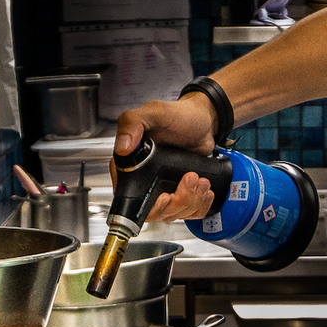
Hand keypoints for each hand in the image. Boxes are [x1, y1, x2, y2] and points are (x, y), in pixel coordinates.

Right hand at [114, 94, 220, 221]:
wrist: (204, 120)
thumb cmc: (179, 115)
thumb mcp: (154, 113)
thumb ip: (132, 123)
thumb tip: (122, 147)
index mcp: (131, 164)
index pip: (130, 198)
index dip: (149, 204)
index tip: (166, 196)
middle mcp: (144, 179)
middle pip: (155, 211)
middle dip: (177, 202)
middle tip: (191, 179)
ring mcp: (162, 187)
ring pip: (173, 213)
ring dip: (191, 201)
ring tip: (200, 180)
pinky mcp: (180, 192)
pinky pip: (188, 212)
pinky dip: (200, 205)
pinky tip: (204, 190)